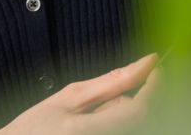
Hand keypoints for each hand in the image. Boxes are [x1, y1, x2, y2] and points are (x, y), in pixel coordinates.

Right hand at [0, 53, 160, 133]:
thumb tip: (147, 63)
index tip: (157, 67)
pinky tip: (98, 123)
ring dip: (128, 113)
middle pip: (144, 120)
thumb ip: (112, 81)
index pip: (140, 110)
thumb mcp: (69, 97)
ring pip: (137, 126)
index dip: (156, 87)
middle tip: (115, 92)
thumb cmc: (33, 128)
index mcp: (87, 131)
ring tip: (97, 114)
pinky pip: (126, 131)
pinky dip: (121, 122)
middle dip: (139, 98)